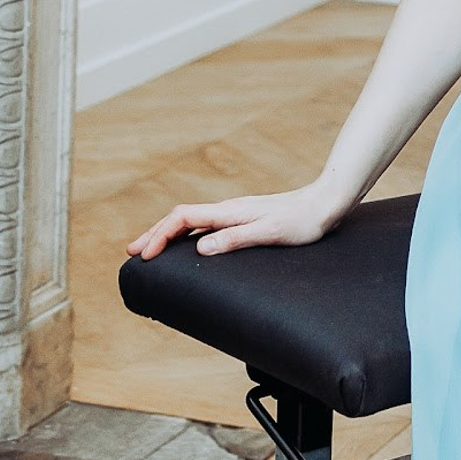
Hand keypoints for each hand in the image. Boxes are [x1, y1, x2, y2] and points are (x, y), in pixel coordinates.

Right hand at [126, 183, 345, 259]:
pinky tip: (190, 246)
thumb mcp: (270, 233)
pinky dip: (188, 234)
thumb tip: (200, 248)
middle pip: (182, 217)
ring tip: (152, 250)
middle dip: (155, 233)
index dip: (159, 235)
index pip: (182, 218)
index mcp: (230, 211)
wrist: (328, 203)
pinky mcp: (247, 218)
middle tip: (132, 253)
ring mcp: (238, 213)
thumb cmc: (303, 221)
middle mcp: (230, 209)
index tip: (143, 256)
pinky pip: (207, 225)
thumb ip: (236, 239)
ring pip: (193, 220)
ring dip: (169, 233)